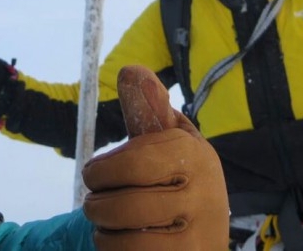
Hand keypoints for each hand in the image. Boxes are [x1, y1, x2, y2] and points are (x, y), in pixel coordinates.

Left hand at [82, 65, 228, 250]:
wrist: (208, 236)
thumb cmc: (180, 180)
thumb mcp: (170, 142)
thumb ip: (147, 110)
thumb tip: (131, 70)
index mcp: (196, 156)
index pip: (134, 162)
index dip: (102, 170)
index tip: (94, 173)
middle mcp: (205, 196)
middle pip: (124, 204)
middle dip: (97, 204)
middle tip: (94, 202)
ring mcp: (198, 237)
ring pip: (125, 237)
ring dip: (104, 230)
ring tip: (105, 222)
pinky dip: (114, 250)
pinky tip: (120, 241)